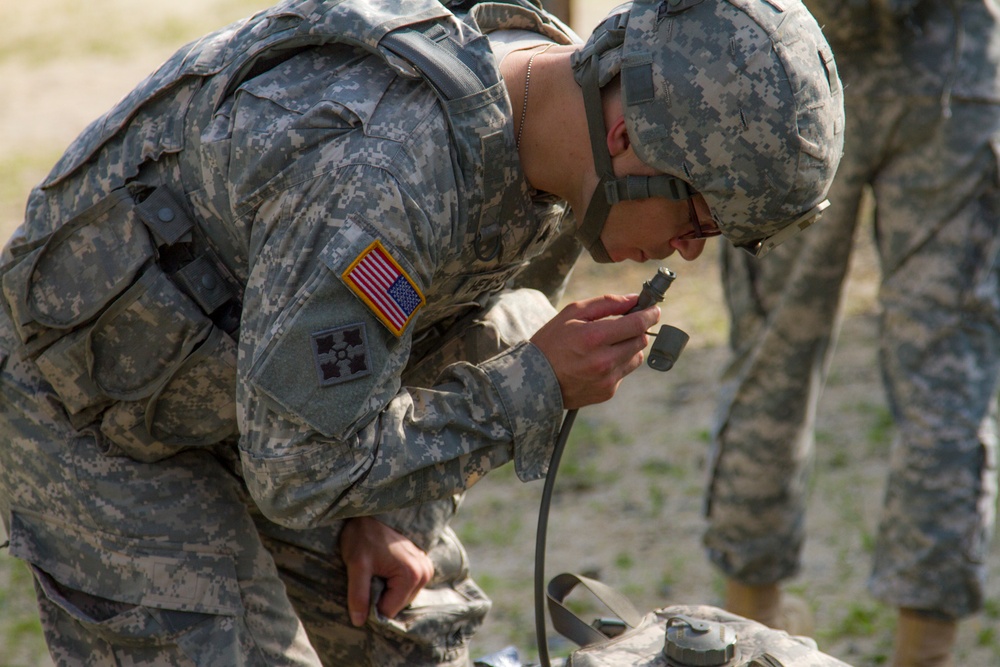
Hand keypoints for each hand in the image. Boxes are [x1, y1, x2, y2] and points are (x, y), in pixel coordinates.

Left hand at [339, 516, 434, 626]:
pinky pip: (406, 588)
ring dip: (386, 590)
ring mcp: (426, 569)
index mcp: (412, 575)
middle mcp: (425, 573)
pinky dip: (393, 584)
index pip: (389, 610)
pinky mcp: (422, 566)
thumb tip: (359, 622)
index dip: (372, 602)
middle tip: (370, 574)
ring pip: (401, 598)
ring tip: (377, 570)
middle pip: (398, 605)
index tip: (365, 582)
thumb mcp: (356, 566)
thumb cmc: (362, 537)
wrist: (368, 515)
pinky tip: (384, 568)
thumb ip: (358, 595)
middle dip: (381, 596)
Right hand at [530, 294, 658, 409]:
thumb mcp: (572, 313)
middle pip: (641, 340)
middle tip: (626, 324)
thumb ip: (606, 303)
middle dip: (637, 329)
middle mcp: (604, 361)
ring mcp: (607, 379)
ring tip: (607, 345)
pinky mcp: (607, 392)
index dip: (650, 314)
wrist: (533, 381)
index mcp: (594, 337)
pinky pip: (624, 372)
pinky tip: (598, 361)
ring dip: (629, 347)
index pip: (637, 324)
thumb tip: (634, 299)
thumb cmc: (551, 342)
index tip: (654, 309)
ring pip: (637, 357)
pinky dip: (618, 363)